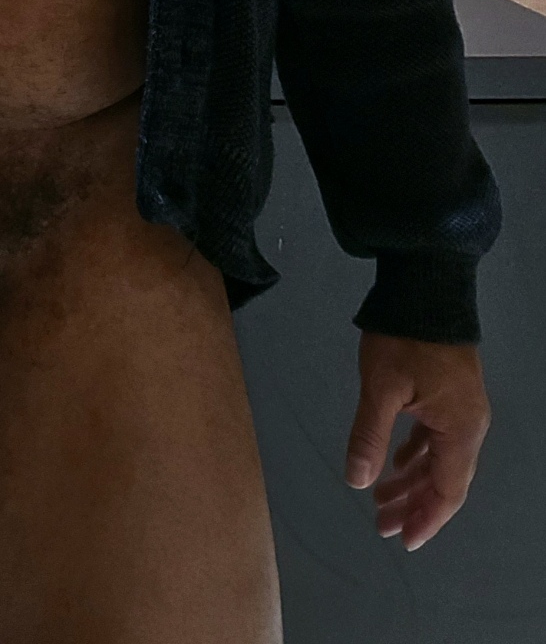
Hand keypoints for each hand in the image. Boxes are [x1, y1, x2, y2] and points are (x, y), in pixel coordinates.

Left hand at [345, 332, 489, 548]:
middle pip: (444, 479)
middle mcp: (468, 425)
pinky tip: (395, 463)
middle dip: (413, 504)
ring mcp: (460, 408)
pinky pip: (435, 438)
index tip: (403, 540)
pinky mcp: (449, 393)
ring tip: (381, 500)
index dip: (426, 519)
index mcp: (460, 430)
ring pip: (438, 459)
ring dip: (411, 480)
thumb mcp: (381, 388)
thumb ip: (370, 436)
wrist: (425, 285)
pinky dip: (414, 454)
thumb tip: (357, 481)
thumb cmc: (404, 337)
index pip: (447, 491)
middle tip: (381, 524)